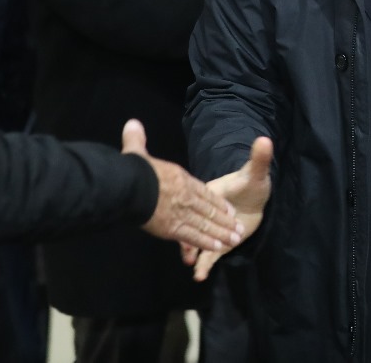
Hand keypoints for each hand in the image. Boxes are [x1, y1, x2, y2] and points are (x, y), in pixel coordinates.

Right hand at [121, 119, 242, 251]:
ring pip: (206, 224)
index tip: (228, 207)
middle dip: (225, 220)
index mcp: (181, 180)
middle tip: (239, 228)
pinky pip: (194, 236)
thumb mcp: (137, 153)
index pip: (204, 191)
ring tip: (235, 240)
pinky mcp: (173, 228)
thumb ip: (137, 140)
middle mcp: (186, 196)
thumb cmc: (135, 171)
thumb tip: (131, 123)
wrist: (131, 186)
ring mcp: (182, 212)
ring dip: (222, 233)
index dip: (217, 200)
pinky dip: (207, 242)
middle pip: (210, 209)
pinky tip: (218, 248)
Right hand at [187, 135, 273, 281]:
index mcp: (208, 196)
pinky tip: (200, 276)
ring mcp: (210, 230)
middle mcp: (205, 214)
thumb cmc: (251, 185)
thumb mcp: (255, 173)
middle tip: (189, 256)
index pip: (199, 206)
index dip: (192, 216)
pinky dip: (204, 265)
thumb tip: (265, 139)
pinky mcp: (217, 242)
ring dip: (195, 255)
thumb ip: (259, 159)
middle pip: (195, 227)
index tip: (187, 226)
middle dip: (190, 242)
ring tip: (197, 271)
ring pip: (198, 243)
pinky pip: (209, 255)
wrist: (254, 201)